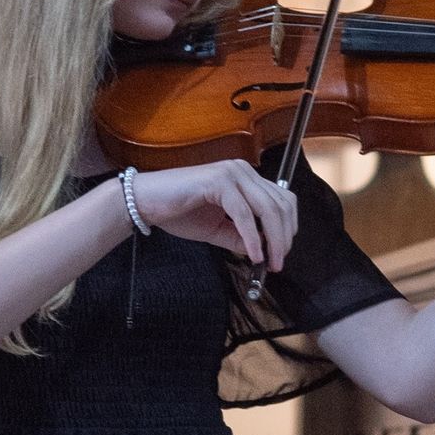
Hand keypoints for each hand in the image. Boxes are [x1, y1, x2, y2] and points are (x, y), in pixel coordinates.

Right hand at [128, 159, 298, 269]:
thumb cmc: (177, 211)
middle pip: (280, 205)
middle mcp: (242, 171)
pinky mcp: (218, 182)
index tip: (281, 253)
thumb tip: (263, 251)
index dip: (288, 228)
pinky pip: (243, 213)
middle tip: (278, 263)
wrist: (146, 202)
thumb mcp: (217, 229)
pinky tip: (253, 254)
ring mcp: (231, 174)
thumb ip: (240, 237)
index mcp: (245, 178)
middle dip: (283, 238)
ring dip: (272, 240)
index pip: (282, 200)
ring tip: (268, 262)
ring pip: (267, 208)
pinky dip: (252, 237)